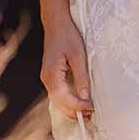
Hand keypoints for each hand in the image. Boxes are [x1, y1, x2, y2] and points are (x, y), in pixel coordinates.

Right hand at [38, 0, 91, 120]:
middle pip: (59, 103)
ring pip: (57, 101)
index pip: (64, 98)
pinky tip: (79, 103)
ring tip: (87, 112)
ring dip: (71, 108)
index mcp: (52, 74)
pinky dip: (68, 101)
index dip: (78, 106)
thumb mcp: (79, 56)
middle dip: (74, 112)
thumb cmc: (67, 36)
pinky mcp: (51, 77)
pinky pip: (58, 94)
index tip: (92, 108)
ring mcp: (47, 78)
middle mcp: (46, 79)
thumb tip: (86, 96)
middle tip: (92, 115)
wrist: (56, 24)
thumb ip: (81, 77)